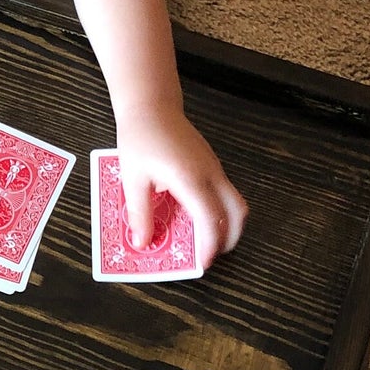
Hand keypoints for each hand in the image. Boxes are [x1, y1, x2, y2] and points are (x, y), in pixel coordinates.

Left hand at [116, 107, 247, 269]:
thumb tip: (142, 242)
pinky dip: (220, 211)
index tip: (203, 263)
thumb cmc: (141, 138)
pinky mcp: (213, 164)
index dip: (210, 245)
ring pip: (236, 203)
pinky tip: (198, 218)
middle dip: (228, 239)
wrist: (152, 106)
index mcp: (189, 178)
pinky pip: (226, 193)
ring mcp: (215, 167)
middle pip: (238, 213)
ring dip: (227, 225)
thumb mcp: (132, 179)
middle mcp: (210, 173)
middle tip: (208, 256)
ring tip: (204, 241)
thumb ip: (139, 213)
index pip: (211, 218)